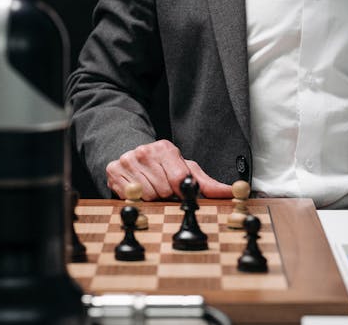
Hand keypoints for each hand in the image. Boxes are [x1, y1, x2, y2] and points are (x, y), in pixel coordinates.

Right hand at [106, 139, 234, 199]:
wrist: (133, 159)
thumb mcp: (186, 172)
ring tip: (151, 189)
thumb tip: (234, 191)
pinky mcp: (114, 170)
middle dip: (165, 196)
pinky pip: (130, 195)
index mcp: (166, 148)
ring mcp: (128, 160)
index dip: (181, 192)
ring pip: (147, 195)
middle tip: (163, 190)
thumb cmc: (165, 168)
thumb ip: (208, 184)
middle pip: (163, 190)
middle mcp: (145, 151)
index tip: (179, 192)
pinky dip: (136, 198)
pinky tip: (137, 189)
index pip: (179, 179)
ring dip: (151, 198)